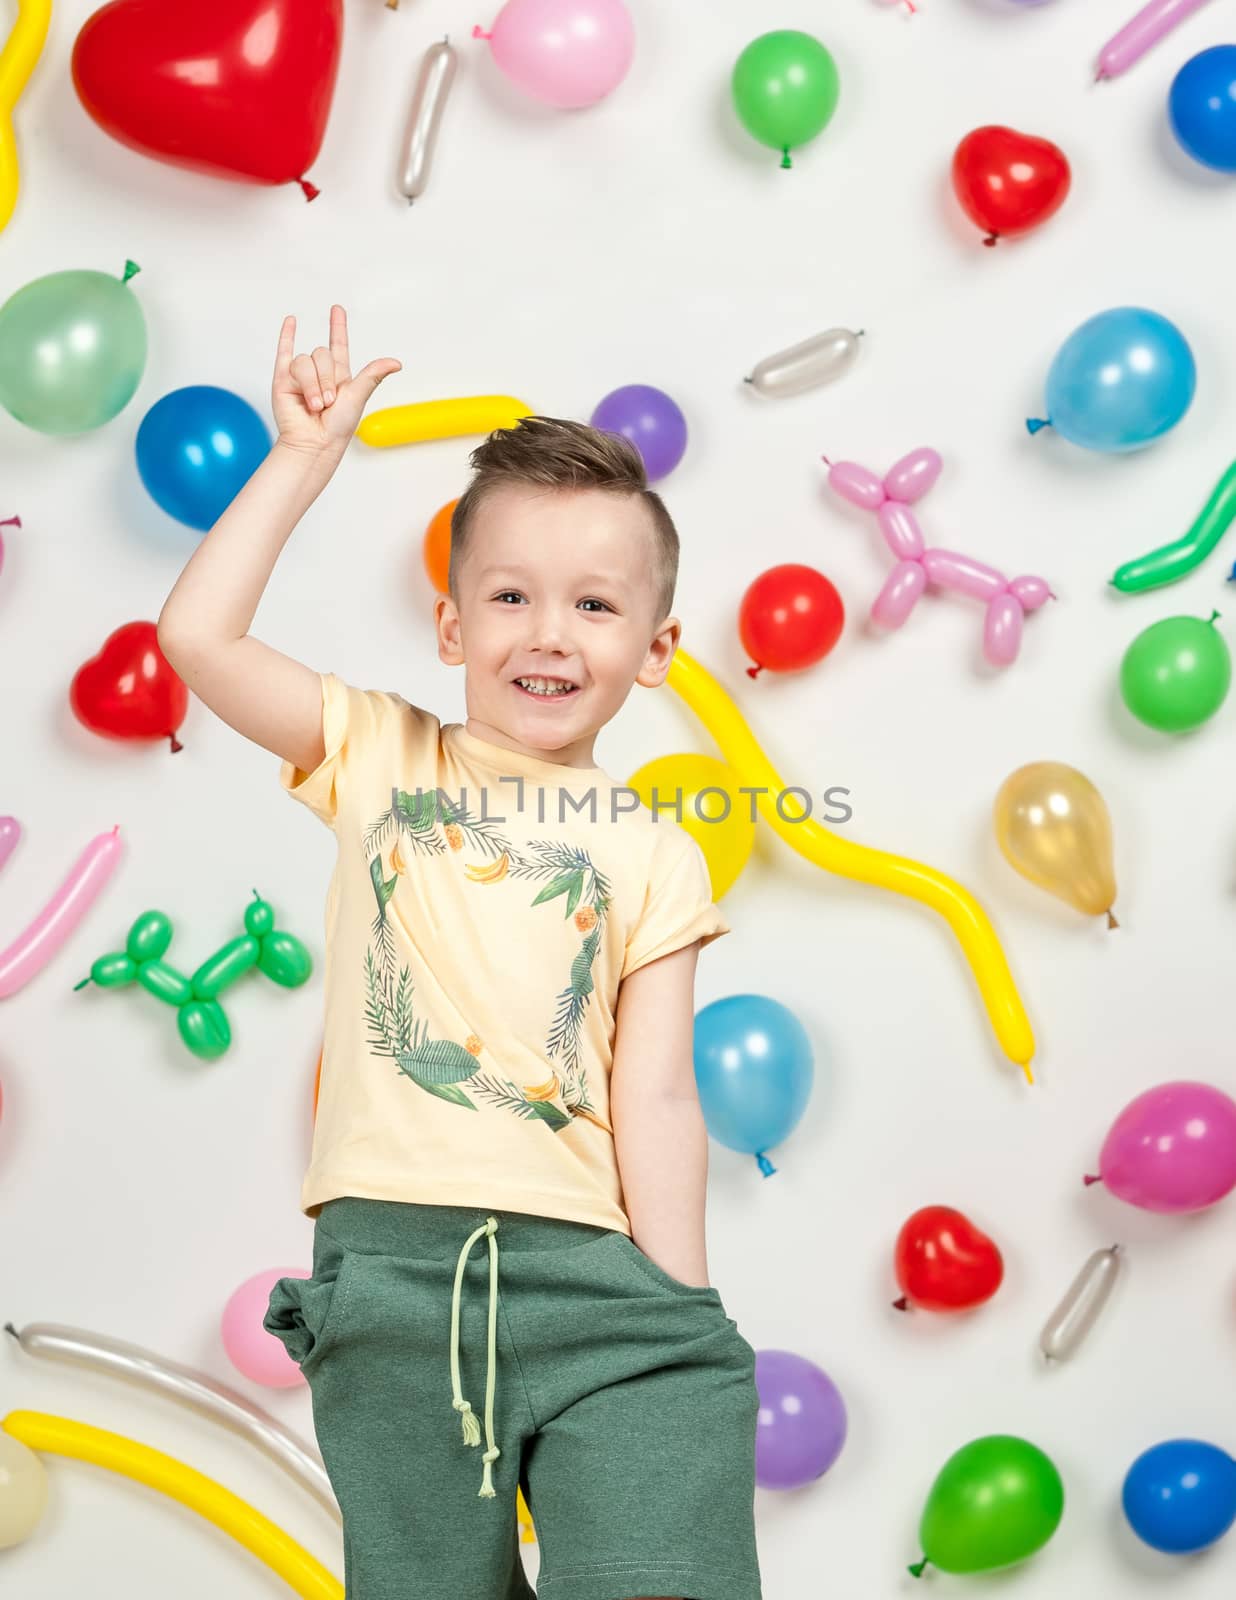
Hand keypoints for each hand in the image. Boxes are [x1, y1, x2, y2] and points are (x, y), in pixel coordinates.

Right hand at [272, 305, 400, 458]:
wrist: (314, 442)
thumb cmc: (338, 427)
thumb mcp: (359, 396)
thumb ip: (373, 374)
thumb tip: (396, 362)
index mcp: (340, 376)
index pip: (339, 345)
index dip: (338, 327)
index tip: (337, 309)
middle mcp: (320, 374)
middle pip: (321, 354)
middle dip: (326, 379)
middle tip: (328, 403)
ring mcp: (300, 376)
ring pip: (304, 361)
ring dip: (311, 384)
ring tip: (314, 405)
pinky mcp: (282, 380)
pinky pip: (284, 353)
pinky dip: (286, 336)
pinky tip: (291, 322)